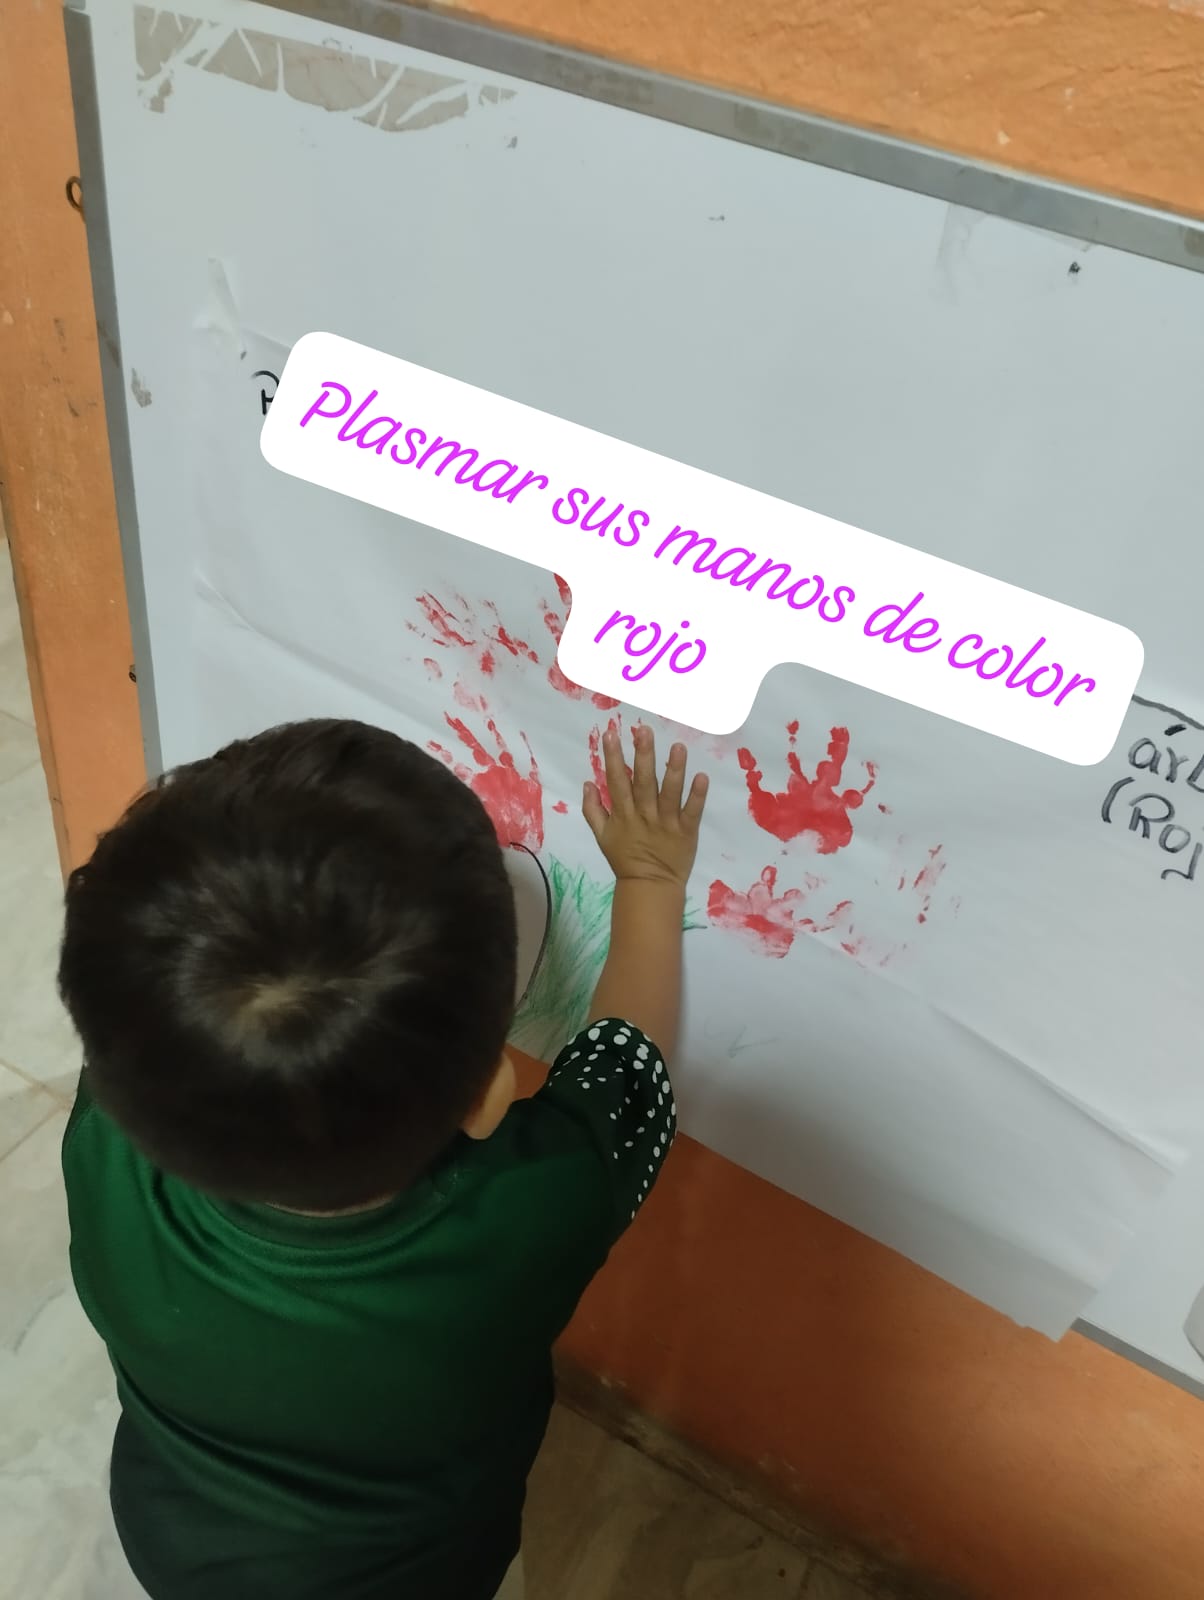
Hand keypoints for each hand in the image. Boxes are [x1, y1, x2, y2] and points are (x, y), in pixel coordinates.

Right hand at [582, 725, 707, 889]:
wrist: (649, 888)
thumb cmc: (626, 859)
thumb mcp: (602, 836)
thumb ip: (593, 810)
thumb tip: (587, 782)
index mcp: (623, 814)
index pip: (617, 781)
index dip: (613, 757)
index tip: (611, 733)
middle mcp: (644, 815)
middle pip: (643, 782)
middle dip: (643, 755)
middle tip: (644, 730)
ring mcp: (666, 823)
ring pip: (669, 793)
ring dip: (674, 770)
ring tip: (678, 747)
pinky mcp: (686, 832)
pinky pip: (692, 812)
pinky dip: (697, 796)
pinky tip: (702, 777)